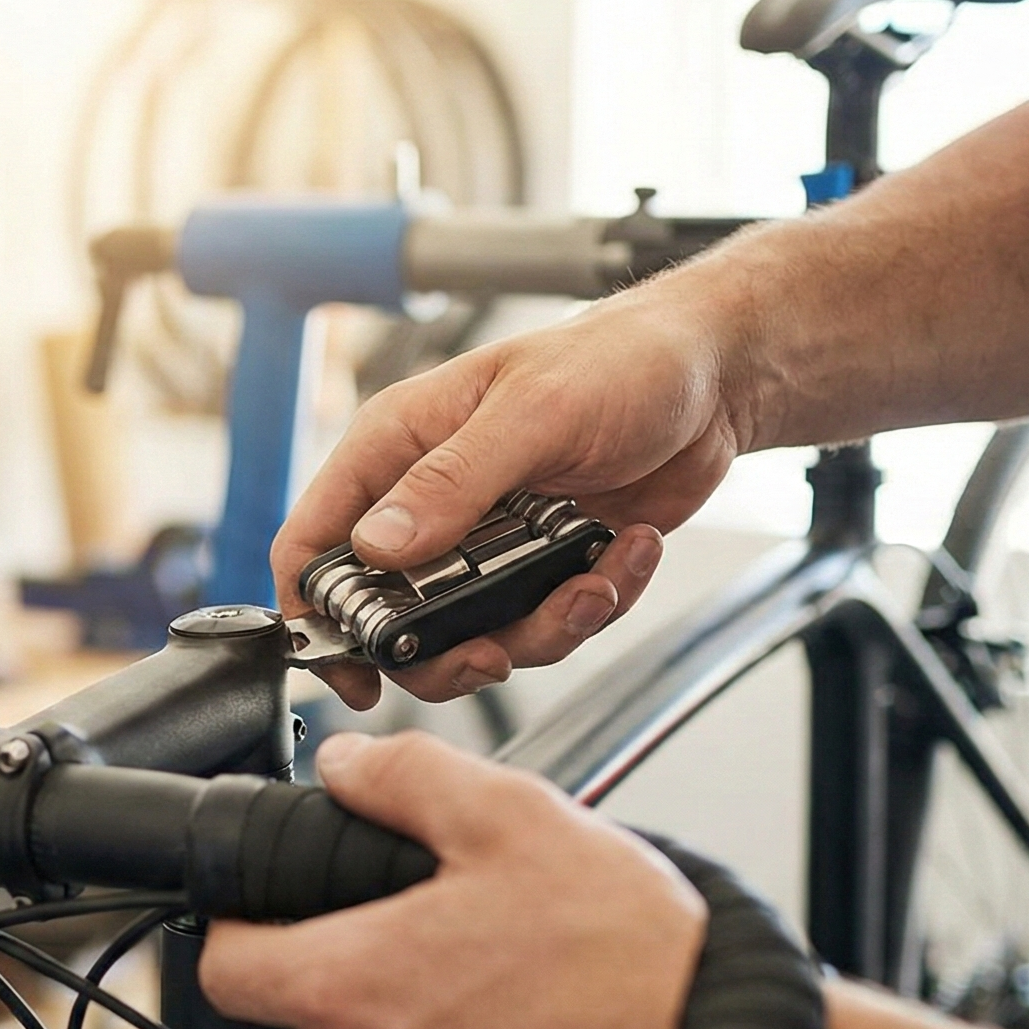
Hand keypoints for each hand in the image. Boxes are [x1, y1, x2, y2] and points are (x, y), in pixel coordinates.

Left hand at [197, 731, 705, 1028]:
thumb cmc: (623, 951)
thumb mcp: (514, 818)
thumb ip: (408, 779)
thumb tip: (344, 765)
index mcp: (349, 985)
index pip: (227, 967)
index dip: (244, 928)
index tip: (280, 908)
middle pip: (306, 1009)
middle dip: (354, 964)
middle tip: (438, 928)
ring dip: (409, 1024)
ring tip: (495, 983)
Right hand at [275, 292, 750, 706]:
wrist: (716, 376)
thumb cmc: (621, 359)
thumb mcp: (532, 413)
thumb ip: (451, 480)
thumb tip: (378, 546)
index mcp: (397, 447)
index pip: (314, 540)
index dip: (313, 613)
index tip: (347, 670)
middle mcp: (430, 501)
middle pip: (389, 617)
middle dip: (444, 650)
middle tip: (491, 654)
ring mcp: (484, 540)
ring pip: (471, 635)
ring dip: (538, 629)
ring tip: (591, 583)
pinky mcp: (540, 566)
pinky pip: (542, 624)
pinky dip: (591, 605)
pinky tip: (625, 552)